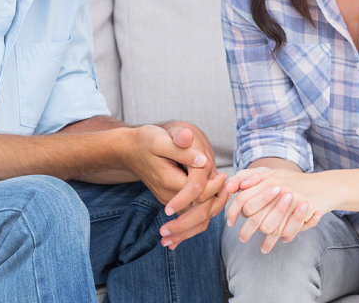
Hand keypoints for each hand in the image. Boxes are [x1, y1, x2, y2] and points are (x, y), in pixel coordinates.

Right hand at [123, 124, 218, 248]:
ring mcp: (170, 200)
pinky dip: (205, 211)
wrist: (129, 150)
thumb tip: (202, 159)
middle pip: (200, 212)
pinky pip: (190, 214)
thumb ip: (181, 149)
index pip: (198, 193)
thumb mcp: (161, 139)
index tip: (224, 174)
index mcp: (169, 181)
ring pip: (196, 218)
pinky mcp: (172, 200)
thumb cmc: (145, 142)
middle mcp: (169, 196)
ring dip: (214, 208)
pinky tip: (218, 196)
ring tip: (226, 191)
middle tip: (229, 185)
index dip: (215, 186)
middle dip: (218, 201)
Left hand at [222, 166, 328, 253]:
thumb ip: (250, 176)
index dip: (233, 212)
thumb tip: (231, 187)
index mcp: (267, 179)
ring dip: (265, 240)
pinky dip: (283, 239)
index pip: (243, 198)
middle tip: (242, 239)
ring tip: (262, 248)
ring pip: (269, 226)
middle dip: (247, 230)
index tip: (231, 222)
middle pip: (253, 215)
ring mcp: (290, 199)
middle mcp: (277, 188)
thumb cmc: (295, 181)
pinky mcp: (302, 209)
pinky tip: (280, 243)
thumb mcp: (272, 174)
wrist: (325, 185)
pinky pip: (287, 230)